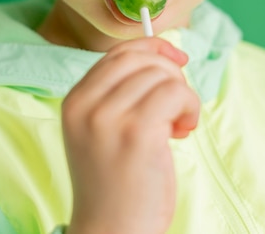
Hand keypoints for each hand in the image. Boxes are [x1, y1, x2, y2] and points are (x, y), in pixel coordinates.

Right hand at [62, 37, 199, 233]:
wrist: (110, 232)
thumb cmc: (114, 183)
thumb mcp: (102, 130)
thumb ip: (121, 94)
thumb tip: (164, 57)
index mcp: (75, 100)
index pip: (118, 53)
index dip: (153, 48)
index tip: (177, 58)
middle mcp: (86, 104)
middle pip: (140, 58)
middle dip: (170, 72)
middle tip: (178, 104)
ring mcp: (109, 117)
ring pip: (161, 75)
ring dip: (183, 94)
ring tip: (179, 124)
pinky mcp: (137, 133)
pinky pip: (175, 93)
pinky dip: (189, 106)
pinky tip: (183, 129)